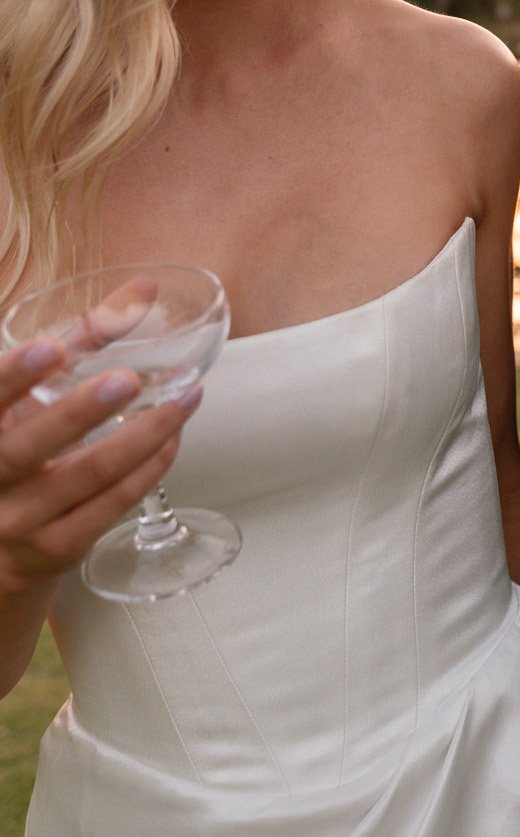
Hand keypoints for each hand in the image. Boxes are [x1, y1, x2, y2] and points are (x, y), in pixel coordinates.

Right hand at [0, 338, 199, 596]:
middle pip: (30, 447)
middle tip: (129, 380)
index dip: (14, 375)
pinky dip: (150, 467)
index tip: (50, 349)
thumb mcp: (36, 392)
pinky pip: (112, 505)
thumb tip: (145, 287)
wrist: (1, 543)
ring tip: (184, 399)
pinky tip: (173, 438)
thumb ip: (83, 337)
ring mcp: (22, 520)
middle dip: (80, 412)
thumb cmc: (21, 443)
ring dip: (143, 435)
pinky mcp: (59, 549)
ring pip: (88, 477)